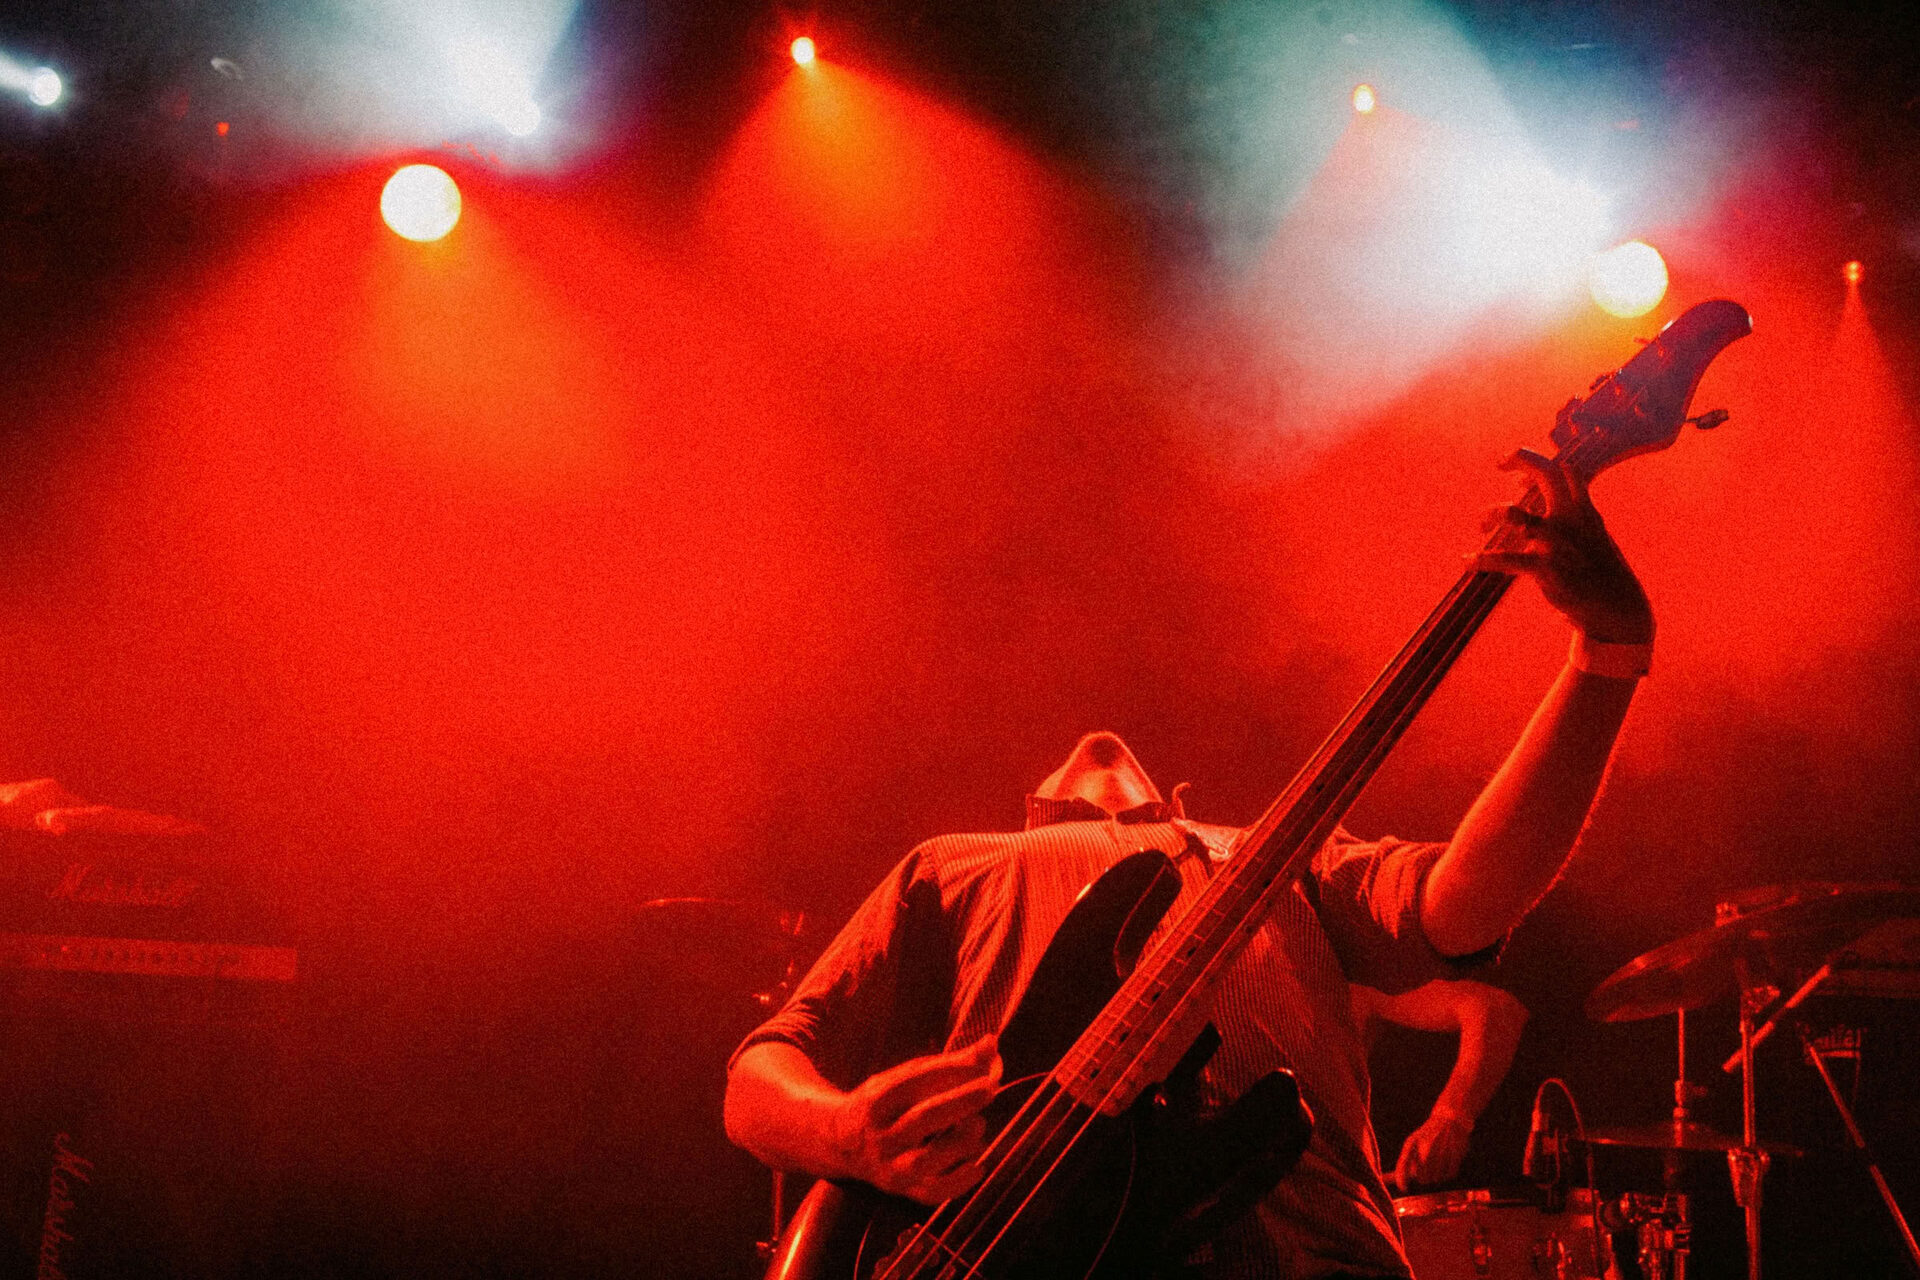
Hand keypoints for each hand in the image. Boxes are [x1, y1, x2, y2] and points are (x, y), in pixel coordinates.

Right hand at [830, 1036, 1001, 1205]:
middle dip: (960, 1102)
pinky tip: (978, 1166)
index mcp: (876, 1100)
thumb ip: (949, 1064)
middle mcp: (880, 1135)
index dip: (952, 1070)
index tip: (984, 1058)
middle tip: (990, 1088)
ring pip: (926, 1160)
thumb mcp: (904, 1078)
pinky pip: (931, 1193)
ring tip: (979, 1124)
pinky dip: (957, 1183)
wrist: (841, 1142)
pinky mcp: (902, 1189)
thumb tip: (991, 1045)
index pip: (915, 1081)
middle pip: (922, 1119)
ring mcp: (889, 1166)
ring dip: (960, 1141)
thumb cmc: (886, 1102)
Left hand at [1390, 1108, 1472, 1191]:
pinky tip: (1447, 1162)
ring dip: (1436, 1176)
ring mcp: (1441, 1152)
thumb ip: (1402, 1164)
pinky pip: (1449, 1176)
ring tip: (1437, 1163)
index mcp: (1412, 1143)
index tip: (1404, 1188)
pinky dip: (1448, 1173)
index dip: (1402, 1181)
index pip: (1403, 1167)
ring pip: (1435, 1179)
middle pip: (1421, 1178)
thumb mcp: (1412, 1144)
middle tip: (1425, 1169)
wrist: (1449, 1119)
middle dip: (1422, 1178)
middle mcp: (1425, 1147)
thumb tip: (1383, 1179)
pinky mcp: (1455, 1155)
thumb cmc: (1426, 1136)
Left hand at [1473, 450, 1653, 644]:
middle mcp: (1571, 519)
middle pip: (1549, 473)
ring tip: (1481, 525)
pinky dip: (1483, 559)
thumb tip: (1529, 505)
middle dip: (1524, 458)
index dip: (1539, 466)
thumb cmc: (1596, 568)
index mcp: (1584, 510)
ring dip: (1493, 513)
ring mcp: (1558, 542)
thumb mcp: (1589, 534)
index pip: (1565, 472)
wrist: (1617, 607)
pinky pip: (1507, 559)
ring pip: (1516, 514)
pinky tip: (1466, 560)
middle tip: (1501, 461)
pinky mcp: (1546, 568)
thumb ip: (1567, 514)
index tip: (1518, 482)